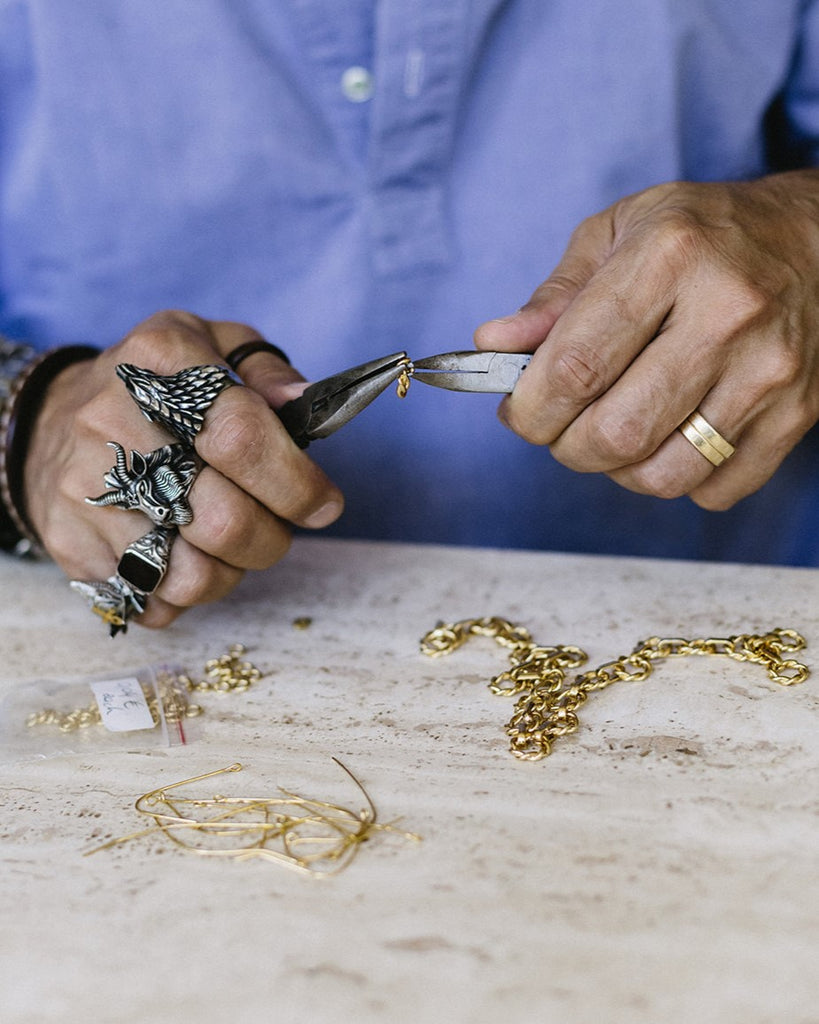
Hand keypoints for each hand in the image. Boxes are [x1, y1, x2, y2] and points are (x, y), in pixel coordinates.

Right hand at [23, 310, 343, 627]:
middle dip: (273, 537)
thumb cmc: (158, 390)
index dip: (297, 483)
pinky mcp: (71, 542)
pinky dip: (186, 593)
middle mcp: (111, 420)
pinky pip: (154, 601)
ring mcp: (85, 487)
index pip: (241, 436)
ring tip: (230, 543)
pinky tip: (184, 555)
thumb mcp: (211, 346)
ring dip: (232, 571)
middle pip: (223, 519)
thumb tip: (304, 404)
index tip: (325, 504)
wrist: (49, 421)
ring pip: (191, 576)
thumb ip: (266, 370)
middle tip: (278, 526)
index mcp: (159, 359)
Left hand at [475, 171, 818, 508]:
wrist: (818, 241)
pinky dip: (672, 479)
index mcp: (670, 257)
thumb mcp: (620, 232)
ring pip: (662, 475)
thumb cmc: (704, 235)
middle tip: (559, 427)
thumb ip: (554, 296)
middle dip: (565, 446)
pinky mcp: (796, 416)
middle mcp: (727, 315)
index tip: (517, 410)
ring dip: (616, 470)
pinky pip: (712, 491)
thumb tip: (493, 345)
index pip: (575, 366)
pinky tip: (667, 436)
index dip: (529, 408)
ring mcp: (768, 372)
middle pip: (615, 433)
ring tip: (612, 430)